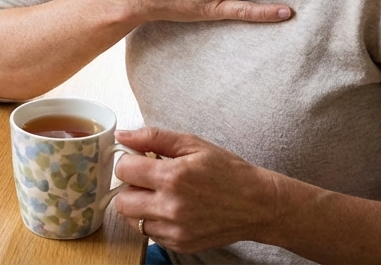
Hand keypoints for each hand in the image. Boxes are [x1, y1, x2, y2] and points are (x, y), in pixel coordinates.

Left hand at [112, 127, 280, 254]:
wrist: (258, 205)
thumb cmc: (228, 171)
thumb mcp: (193, 144)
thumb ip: (154, 138)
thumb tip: (123, 135)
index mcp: (172, 177)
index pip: (123, 170)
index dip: (129, 162)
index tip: (140, 161)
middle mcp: (170, 207)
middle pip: (121, 200)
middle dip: (130, 187)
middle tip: (147, 180)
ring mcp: (175, 230)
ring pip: (133, 219)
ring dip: (140, 206)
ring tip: (161, 195)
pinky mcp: (180, 244)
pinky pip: (150, 234)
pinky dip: (155, 222)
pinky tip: (173, 210)